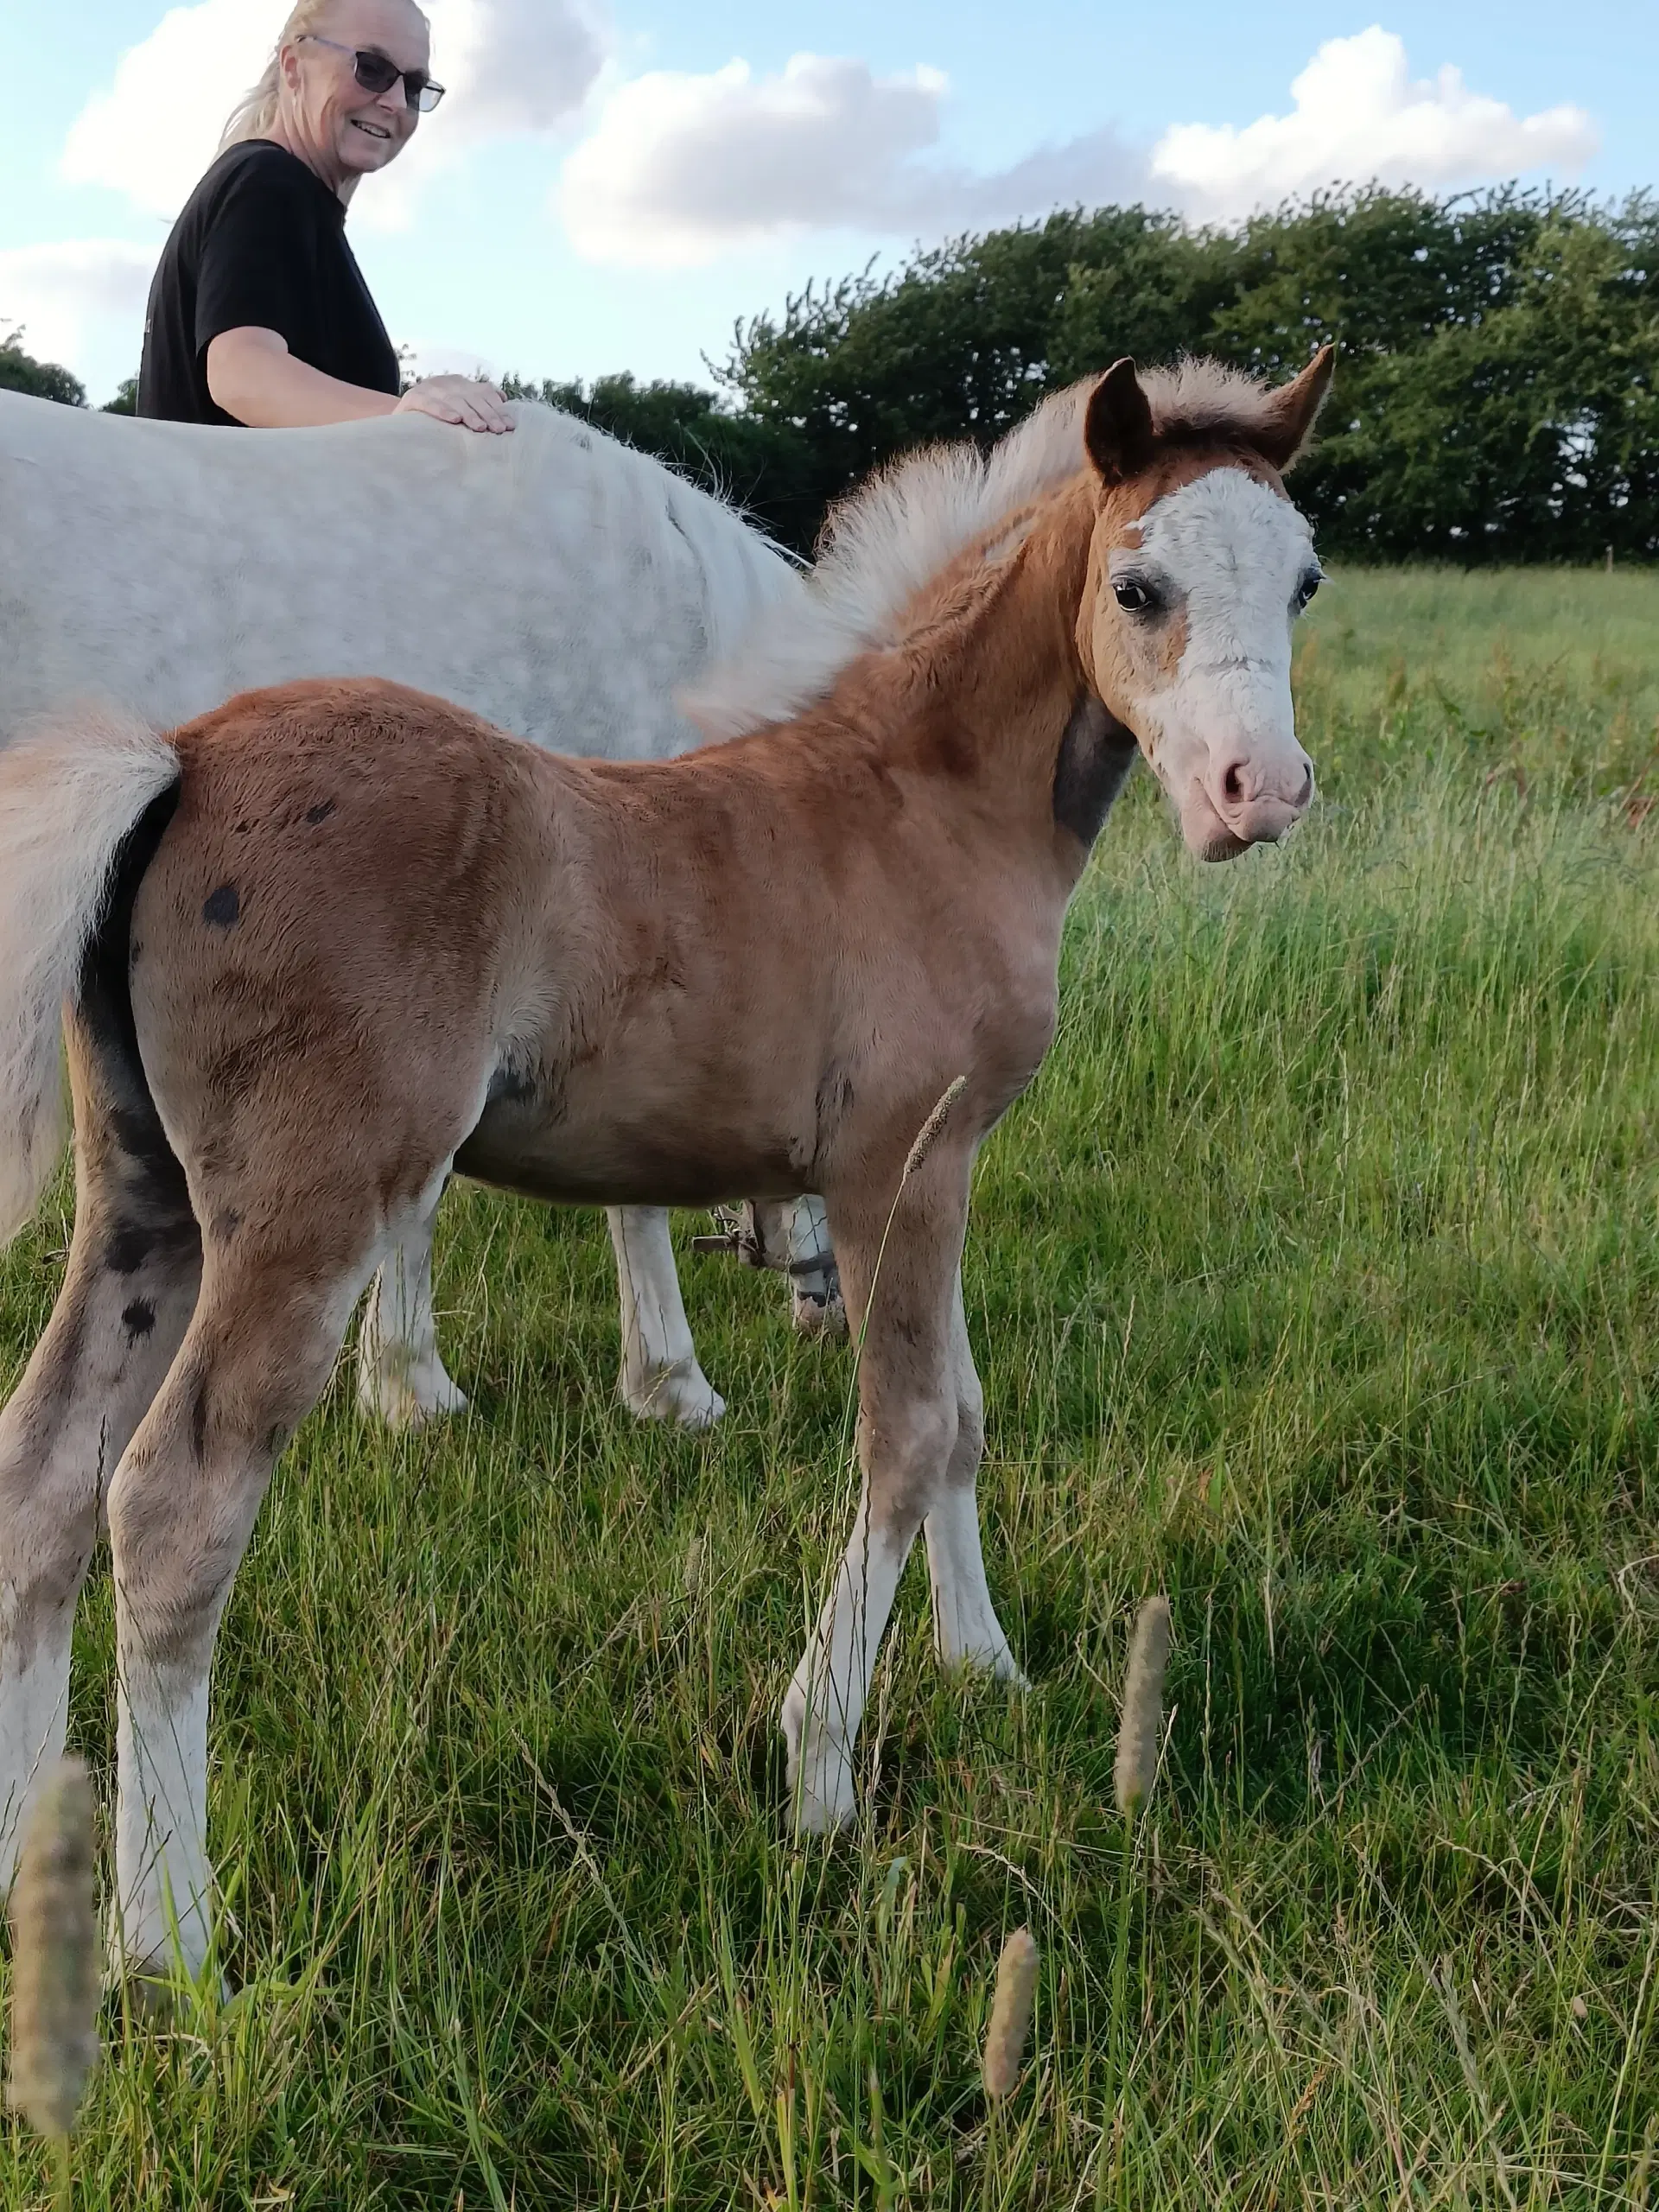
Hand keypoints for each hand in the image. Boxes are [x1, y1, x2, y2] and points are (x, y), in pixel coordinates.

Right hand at [394, 375, 514, 433]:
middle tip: (499, 430)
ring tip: (480, 428)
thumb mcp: (458, 409)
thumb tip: (503, 398)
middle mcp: (447, 382)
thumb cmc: (436, 419)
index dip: (497, 409)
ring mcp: (429, 388)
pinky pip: (429, 403)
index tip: (510, 426)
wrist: (400, 421)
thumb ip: (477, 403)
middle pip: (472, 397)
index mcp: (460, 384)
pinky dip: (442, 411)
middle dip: (488, 413)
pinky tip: (454, 420)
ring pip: (453, 400)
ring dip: (468, 414)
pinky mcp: (413, 398)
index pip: (483, 393)